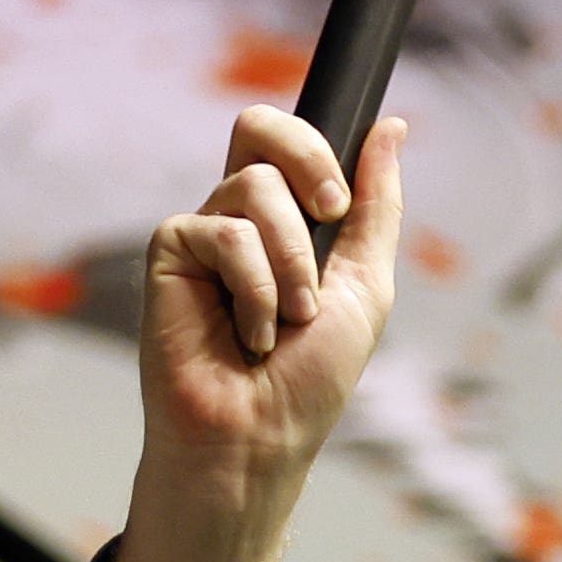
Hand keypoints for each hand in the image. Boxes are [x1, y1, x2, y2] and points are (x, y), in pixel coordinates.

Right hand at [105, 105, 407, 561]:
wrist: (261, 435)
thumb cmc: (311, 377)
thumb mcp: (366, 285)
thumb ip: (377, 206)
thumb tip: (391, 126)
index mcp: (288, 220)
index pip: (290, 139)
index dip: (317, 148)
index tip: (342, 203)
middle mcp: (240, 217)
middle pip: (259, 128)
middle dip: (308, 164)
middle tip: (330, 217)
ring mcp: (204, 232)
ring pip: (255, 189)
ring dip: (292, 263)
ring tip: (288, 320)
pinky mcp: (171, 252)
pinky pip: (224, 233)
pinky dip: (254, 288)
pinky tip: (249, 334)